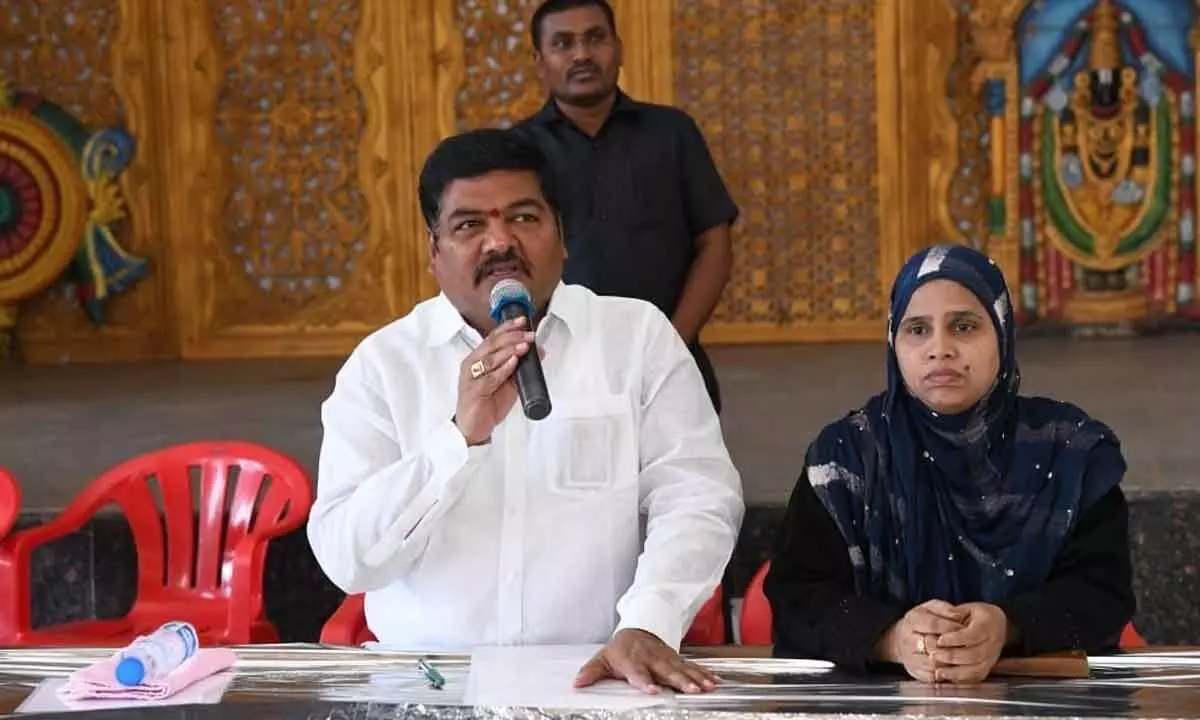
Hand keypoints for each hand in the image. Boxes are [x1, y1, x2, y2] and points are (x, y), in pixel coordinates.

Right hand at [453, 316, 535, 444]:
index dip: (507, 327)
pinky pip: (490, 377)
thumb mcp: (508, 383)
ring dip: (509, 350)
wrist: (473, 428)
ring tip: (524, 345)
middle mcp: (472, 364)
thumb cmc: (487, 404)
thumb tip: (540, 351)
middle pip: (491, 344)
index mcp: (478, 359)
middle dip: (512, 336)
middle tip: (528, 334)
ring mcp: (471, 377)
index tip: (522, 320)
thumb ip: (521, 367)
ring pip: (490, 358)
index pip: (492, 337)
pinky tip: (513, 362)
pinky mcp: (474, 391)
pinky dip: (503, 369)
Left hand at [575, 629, 717, 694]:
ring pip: (683, 669)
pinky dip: (704, 673)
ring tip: (706, 687)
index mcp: (633, 661)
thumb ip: (591, 672)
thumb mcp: (603, 659)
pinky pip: (692, 667)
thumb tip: (577, 683)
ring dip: (696, 678)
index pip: (639, 672)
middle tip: (690, 689)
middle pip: (667, 671)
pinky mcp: (677, 660)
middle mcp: (652, 660)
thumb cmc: (620, 649)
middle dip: (679, 680)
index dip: (645, 681)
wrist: (638, 630)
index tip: (652, 689)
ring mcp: (667, 659)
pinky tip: (714, 681)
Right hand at [878, 600, 967, 682]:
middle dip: (951, 646)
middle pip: (931, 645)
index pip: (933, 624)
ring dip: (949, 662)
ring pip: (932, 663)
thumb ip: (945, 609)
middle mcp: (907, 639)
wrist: (903, 638)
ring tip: (962, 658)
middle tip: (967, 645)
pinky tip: (954, 669)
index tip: (965, 628)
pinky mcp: (913, 671)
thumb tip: (958, 615)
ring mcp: (909, 657)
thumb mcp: (931, 608)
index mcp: (912, 620)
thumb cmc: (923, 621)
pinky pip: (931, 677)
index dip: (951, 627)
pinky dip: (944, 675)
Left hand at [931, 602, 1008, 683]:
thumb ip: (957, 612)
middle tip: (934, 655)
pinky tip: (947, 677)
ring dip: (956, 672)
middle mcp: (992, 644)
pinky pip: (976, 677)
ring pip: (976, 669)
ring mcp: (991, 658)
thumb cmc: (980, 616)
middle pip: (974, 655)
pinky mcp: (988, 667)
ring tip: (938, 671)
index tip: (940, 640)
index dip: (956, 639)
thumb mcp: (969, 608)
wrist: (999, 625)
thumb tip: (949, 615)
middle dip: (952, 656)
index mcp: (988, 626)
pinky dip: (962, 679)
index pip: (973, 635)